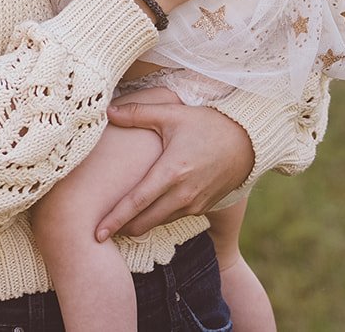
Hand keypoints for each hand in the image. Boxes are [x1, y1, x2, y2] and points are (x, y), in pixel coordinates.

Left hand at [94, 101, 253, 240]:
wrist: (248, 141)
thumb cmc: (208, 124)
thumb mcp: (172, 114)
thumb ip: (138, 113)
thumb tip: (107, 110)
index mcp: (171, 172)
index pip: (136, 202)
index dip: (114, 219)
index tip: (96, 233)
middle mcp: (183, 194)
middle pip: (145, 221)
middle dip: (122, 228)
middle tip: (99, 232)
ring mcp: (195, 204)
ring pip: (159, 222)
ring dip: (139, 225)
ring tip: (118, 224)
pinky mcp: (203, 207)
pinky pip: (173, 217)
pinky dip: (157, 218)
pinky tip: (145, 213)